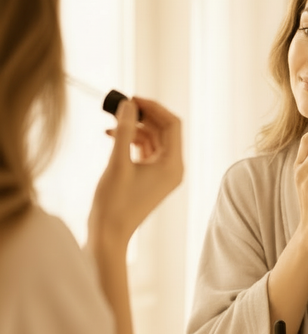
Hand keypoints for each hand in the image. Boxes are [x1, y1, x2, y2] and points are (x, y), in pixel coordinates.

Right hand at [88, 97, 182, 251]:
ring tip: (111, 121)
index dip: (153, 108)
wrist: (108, 234)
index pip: (172, 125)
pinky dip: (131, 140)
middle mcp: (173, 168)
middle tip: (119, 105)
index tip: (131, 98)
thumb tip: (128, 104)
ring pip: (153, 139)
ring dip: (133, 127)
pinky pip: (145, 151)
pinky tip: (111, 135)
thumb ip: (124, 130)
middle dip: (142, 116)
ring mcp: (162, 173)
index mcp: (173, 165)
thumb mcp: (118, 162)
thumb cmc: (114, 203)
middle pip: (163, 130)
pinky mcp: (150, 177)